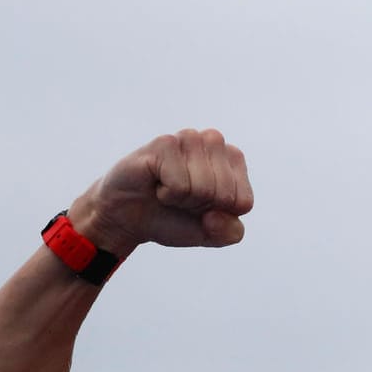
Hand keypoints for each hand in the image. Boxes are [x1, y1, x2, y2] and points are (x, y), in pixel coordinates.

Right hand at [68, 128, 252, 254]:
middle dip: (200, 206)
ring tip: (168, 189)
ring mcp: (189, 138)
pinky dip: (166, 194)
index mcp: (234, 160)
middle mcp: (215, 141)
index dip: (218, 215)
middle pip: (224, 194)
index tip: (200, 206)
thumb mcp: (210, 234)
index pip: (243, 202)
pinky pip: (180, 185)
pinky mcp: (165, 143)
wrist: (128, 217)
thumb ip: (230, 233)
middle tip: (180, 197)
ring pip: (205, 188)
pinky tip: (155, 183)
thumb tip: (217, 214)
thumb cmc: (173, 217)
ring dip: (183, 199)